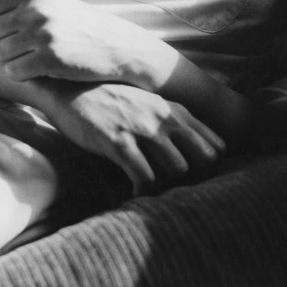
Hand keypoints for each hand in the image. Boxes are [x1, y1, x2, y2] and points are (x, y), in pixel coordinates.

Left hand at [0, 0, 175, 89]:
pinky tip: (38, 69)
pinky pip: (14, 72)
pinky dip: (21, 74)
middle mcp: (34, 9)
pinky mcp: (50, 57)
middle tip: (11, 50)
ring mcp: (42, 33)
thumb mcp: (50, 2)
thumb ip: (17, 5)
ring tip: (30, 58)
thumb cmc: (78, 25)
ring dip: (8, 61)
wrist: (116, 44)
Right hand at [41, 81, 225, 195]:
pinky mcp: (119, 142)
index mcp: (175, 110)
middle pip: (204, 159)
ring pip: (178, 169)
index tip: (196, 181)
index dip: (210, 169)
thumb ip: (173, 123)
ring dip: (168, 187)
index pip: (215, 145)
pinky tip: (134, 195)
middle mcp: (164, 117)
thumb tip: (195, 156)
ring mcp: (142, 128)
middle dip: (197, 181)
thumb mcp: (149, 106)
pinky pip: (144, 177)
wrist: (71, 91)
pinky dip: (143, 192)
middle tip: (178, 192)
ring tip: (154, 193)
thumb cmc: (112, 102)